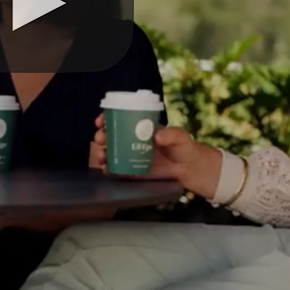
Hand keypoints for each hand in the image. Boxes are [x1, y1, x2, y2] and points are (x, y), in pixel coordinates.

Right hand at [92, 113, 213, 187]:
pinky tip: (107, 169)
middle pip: (110, 136)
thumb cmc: (184, 147)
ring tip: (102, 156)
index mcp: (139, 127)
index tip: (100, 121)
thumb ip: (171, 135)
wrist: (189, 168)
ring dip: (102, 152)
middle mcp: (131, 140)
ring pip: (110, 152)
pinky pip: (117, 169)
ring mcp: (130, 156)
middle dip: (100, 136)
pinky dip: (109, 169)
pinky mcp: (133, 171)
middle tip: (100, 139)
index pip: (119, 119)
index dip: (107, 118)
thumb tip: (157, 137)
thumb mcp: (180, 137)